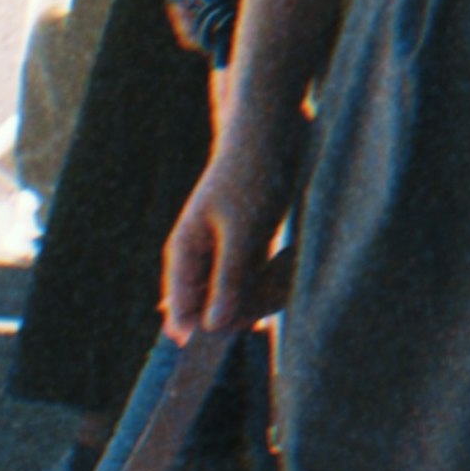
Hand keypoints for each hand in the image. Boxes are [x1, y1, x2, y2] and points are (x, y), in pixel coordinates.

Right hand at [164, 137, 282, 342]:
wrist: (273, 128)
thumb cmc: (252, 174)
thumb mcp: (241, 232)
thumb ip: (228, 281)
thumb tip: (213, 328)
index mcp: (184, 254)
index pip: (182, 314)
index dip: (204, 336)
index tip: (234, 342)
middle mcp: (200, 257)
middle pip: (212, 310)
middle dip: (241, 315)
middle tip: (269, 314)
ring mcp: (225, 251)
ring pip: (238, 296)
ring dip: (262, 299)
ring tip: (284, 284)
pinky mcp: (251, 244)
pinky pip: (258, 279)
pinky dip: (272, 283)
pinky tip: (286, 279)